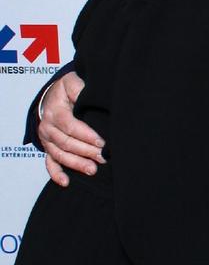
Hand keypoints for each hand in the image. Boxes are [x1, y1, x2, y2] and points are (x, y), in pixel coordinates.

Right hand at [38, 72, 104, 186]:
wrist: (52, 95)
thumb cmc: (66, 89)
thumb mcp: (72, 82)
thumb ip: (80, 88)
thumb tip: (89, 94)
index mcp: (55, 111)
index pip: (70, 125)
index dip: (86, 135)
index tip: (102, 142)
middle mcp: (48, 127)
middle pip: (66, 142)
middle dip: (86, 151)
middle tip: (103, 157)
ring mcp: (47, 139)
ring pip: (60, 154)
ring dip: (76, 163)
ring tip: (93, 169)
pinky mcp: (49, 147)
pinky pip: (50, 163)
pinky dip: (56, 173)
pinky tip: (66, 182)